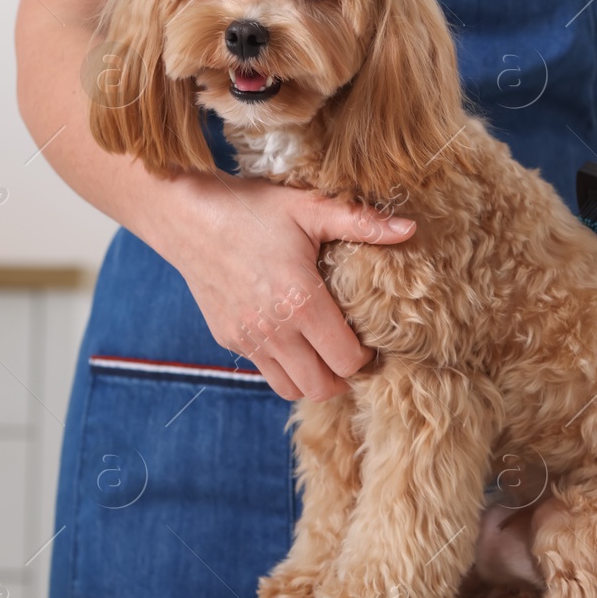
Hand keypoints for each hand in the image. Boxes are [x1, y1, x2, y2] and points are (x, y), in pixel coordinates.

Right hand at [153, 173, 415, 400]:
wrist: (187, 216)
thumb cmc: (251, 209)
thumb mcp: (309, 208)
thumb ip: (361, 222)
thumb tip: (409, 228)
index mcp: (301, 302)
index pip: (347, 361)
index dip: (366, 356)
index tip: (369, 337)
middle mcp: (274, 330)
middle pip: (323, 387)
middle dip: (344, 376)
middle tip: (351, 350)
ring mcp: (248, 339)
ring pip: (292, 389)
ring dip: (313, 377)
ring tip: (323, 350)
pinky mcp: (229, 339)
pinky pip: (265, 371)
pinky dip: (284, 365)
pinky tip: (291, 336)